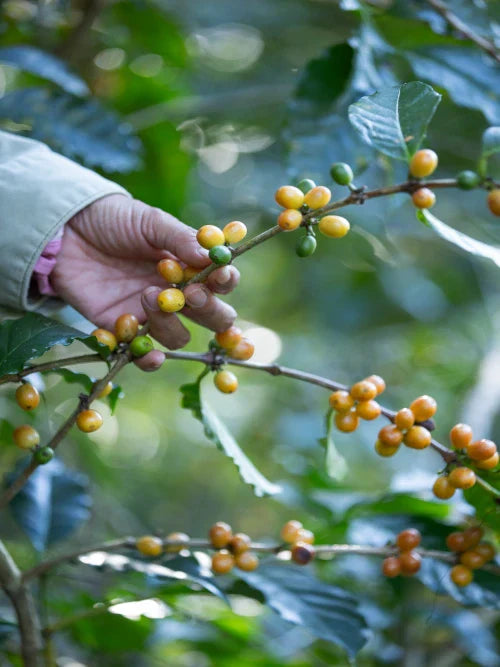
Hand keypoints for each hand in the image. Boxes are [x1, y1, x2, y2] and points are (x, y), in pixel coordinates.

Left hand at [52, 194, 238, 370]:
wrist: (66, 231)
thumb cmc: (113, 220)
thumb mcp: (149, 222)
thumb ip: (180, 238)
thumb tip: (211, 255)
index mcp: (189, 266)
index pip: (222, 282)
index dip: (225, 282)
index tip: (219, 276)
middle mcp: (177, 294)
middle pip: (212, 317)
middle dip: (209, 311)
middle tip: (191, 295)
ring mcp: (151, 314)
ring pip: (178, 336)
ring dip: (169, 323)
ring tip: (146, 295)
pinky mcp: (123, 329)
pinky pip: (142, 354)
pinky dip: (147, 358)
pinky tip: (149, 353)